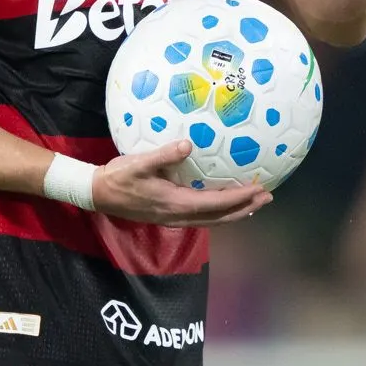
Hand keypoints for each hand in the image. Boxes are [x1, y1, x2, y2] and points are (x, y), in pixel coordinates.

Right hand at [91, 140, 270, 226]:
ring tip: (255, 203)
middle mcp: (179, 216)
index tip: (259, 189)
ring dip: (236, 212)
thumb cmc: (118, 177)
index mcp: (175, 203)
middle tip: (267, 197)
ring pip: (213, 221)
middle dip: (246, 208)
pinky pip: (203, 218)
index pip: (215, 204)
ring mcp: (175, 219)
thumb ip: (163, 156)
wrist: (97, 194)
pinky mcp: (170, 216)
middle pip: (220, 217)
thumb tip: (187, 145)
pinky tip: (226, 204)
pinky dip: (221, 212)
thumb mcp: (138, 163)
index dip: (239, 198)